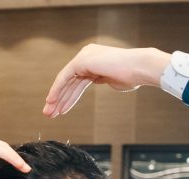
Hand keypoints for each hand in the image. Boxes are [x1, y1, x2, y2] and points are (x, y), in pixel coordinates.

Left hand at [44, 44, 169, 116]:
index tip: (61, 110)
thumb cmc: (132, 76)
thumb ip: (103, 78)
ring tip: (50, 113)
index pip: (77, 81)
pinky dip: (58, 90)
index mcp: (94, 59)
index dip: (69, 97)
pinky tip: (52, 101)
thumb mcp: (113, 78)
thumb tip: (99, 80)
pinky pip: (65, 77)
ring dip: (57, 98)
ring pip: (66, 81)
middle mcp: (87, 55)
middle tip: (50, 113)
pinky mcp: (82, 60)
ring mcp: (84, 56)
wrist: (139, 69)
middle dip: (60, 99)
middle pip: (70, 81)